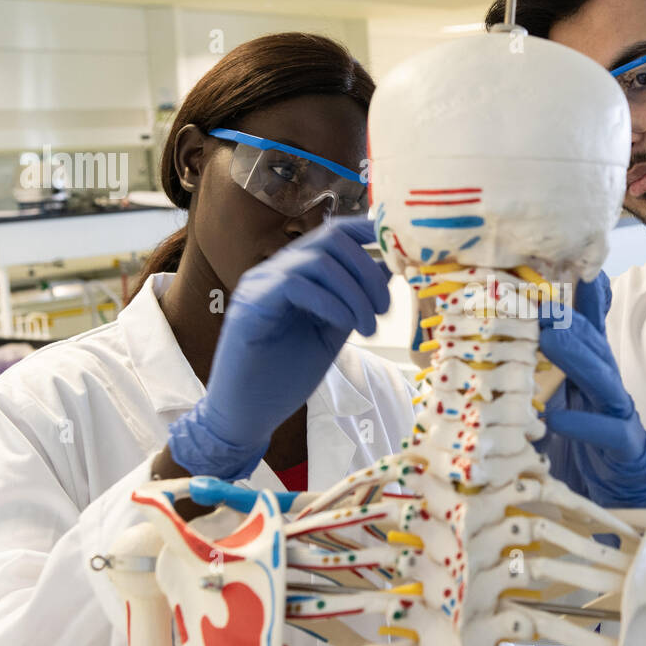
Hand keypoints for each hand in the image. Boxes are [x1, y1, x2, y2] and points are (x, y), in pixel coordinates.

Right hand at [166, 217, 389, 479]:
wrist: (248, 412)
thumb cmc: (286, 374)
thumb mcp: (334, 330)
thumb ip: (356, 299)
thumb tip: (388, 267)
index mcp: (297, 272)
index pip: (335, 233)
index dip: (368, 232)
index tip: (398, 252)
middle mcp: (277, 269)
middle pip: (331, 239)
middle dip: (368, 270)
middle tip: (384, 309)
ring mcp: (261, 283)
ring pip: (318, 261)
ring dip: (354, 292)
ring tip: (368, 328)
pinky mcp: (251, 304)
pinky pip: (295, 284)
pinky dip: (330, 302)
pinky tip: (346, 325)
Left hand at [537, 272, 645, 510]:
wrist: (623, 503)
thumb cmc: (581, 453)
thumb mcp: (555, 406)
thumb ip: (535, 379)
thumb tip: (491, 351)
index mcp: (589, 374)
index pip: (585, 328)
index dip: (580, 295)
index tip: (567, 262)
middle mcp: (607, 387)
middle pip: (593, 345)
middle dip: (569, 319)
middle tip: (540, 297)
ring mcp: (620, 416)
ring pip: (603, 379)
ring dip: (576, 357)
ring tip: (549, 338)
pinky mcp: (626, 449)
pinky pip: (608, 433)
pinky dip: (583, 425)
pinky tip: (557, 418)